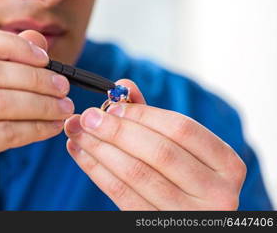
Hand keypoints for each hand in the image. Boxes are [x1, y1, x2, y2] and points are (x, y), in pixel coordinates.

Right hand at [0, 27, 73, 209]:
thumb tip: (35, 37)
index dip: (11, 44)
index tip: (43, 58)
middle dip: (36, 77)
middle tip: (62, 86)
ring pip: (1, 101)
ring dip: (42, 104)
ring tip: (63, 107)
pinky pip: (5, 132)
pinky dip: (35, 128)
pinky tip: (51, 128)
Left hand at [64, 79, 245, 209]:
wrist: (187, 217)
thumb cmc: (184, 174)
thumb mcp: (180, 146)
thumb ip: (153, 116)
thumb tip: (123, 85)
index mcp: (226, 164)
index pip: (181, 129)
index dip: (143, 115)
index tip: (111, 106)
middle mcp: (216, 192)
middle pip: (159, 152)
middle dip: (116, 131)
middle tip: (87, 117)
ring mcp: (188, 214)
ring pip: (136, 174)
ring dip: (99, 149)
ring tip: (77, 132)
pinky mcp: (157, 225)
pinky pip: (121, 195)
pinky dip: (95, 170)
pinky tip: (80, 153)